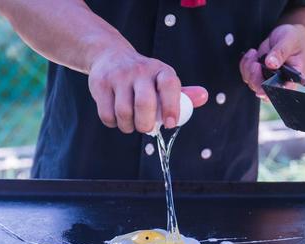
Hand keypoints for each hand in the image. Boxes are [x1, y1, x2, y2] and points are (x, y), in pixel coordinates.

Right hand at [89, 47, 207, 132]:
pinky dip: (114, 124)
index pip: (169, 86)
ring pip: (124, 113)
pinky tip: (117, 118)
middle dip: (146, 124)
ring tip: (131, 123)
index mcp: (160, 70)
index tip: (169, 125)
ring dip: (128, 127)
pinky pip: (107, 115)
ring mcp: (118, 76)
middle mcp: (139, 70)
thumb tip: (204, 97)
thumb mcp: (163, 80)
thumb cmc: (144, 77)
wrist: (109, 55)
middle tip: (146, 128)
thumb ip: (182, 94)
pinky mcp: (100, 84)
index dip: (171, 107)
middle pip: (144, 104)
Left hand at [239, 24, 304, 100]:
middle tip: (255, 63)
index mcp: (292, 78)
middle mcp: (279, 82)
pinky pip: (247, 75)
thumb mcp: (290, 40)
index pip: (282, 91)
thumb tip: (271, 64)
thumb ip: (281, 52)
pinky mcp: (258, 74)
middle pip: (263, 91)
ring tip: (254, 54)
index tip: (262, 86)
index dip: (271, 92)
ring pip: (252, 83)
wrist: (288, 36)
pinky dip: (245, 65)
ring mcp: (267, 79)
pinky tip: (252, 54)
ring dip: (248, 70)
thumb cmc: (294, 39)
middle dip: (255, 78)